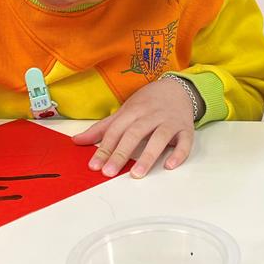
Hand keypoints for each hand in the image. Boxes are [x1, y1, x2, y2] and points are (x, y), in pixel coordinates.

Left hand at [73, 79, 195, 178]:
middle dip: (121, 153)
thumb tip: (77, 141)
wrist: (178, 89)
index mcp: (134, 111)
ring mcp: (170, 122)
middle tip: (109, 172)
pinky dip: (179, 153)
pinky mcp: (186, 129)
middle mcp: (151, 115)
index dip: (104, 148)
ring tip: (136, 174)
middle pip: (135, 133)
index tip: (94, 165)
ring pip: (159, 138)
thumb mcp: (124, 112)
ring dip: (148, 156)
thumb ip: (102, 128)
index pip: (116, 130)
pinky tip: (169, 165)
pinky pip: (185, 142)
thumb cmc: (148, 103)